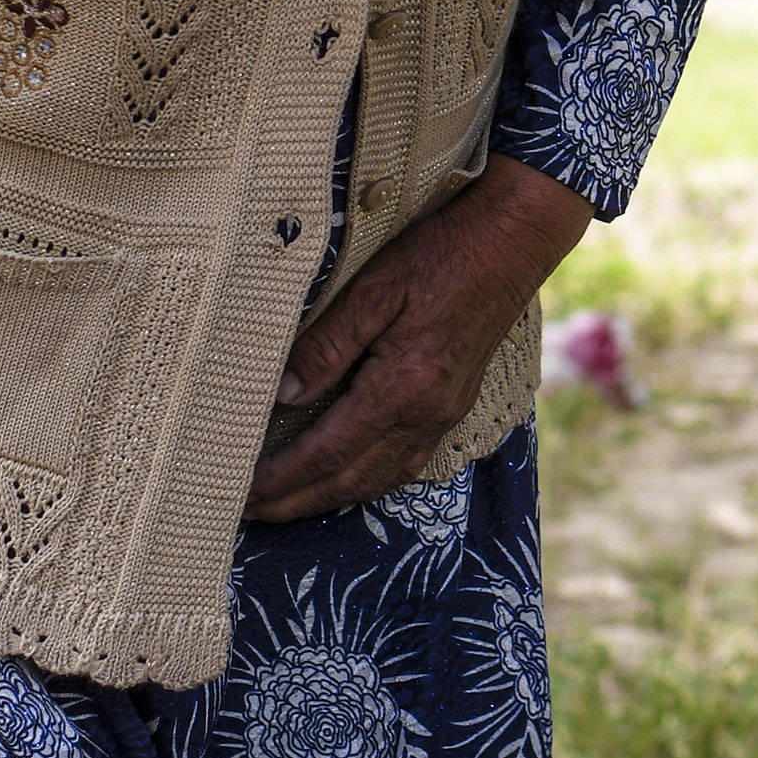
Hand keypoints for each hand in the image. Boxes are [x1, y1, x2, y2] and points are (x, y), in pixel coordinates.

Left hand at [251, 159, 594, 525]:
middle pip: (350, 480)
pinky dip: (369, 482)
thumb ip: (327, 346)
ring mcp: (444, 414)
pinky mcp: (454, 404)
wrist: (513, 243)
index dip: (282, 479)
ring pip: (380, 479)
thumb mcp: (373, 291)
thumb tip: (284, 394)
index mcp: (401, 389)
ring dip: (330, 499)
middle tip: (250, 514)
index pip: (327, 453)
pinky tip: (350, 478)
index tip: (243, 492)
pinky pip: (407, 463)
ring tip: (289, 504)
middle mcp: (425, 415)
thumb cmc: (442, 256)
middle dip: (297, 502)